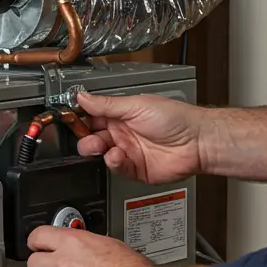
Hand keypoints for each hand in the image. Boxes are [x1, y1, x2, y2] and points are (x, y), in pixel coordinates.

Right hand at [75, 91, 205, 183]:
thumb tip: (82, 96)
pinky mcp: (135, 169)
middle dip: (86, 137)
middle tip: (88, 137)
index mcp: (121, 114)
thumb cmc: (175, 118)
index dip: (80, 118)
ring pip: (101, 154)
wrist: (197, 142)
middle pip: (92, 137)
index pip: (93, 115)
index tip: (70, 119)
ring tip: (104, 147)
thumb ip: (106, 104)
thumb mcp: (135, 105)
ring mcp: (129, 151)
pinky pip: (116, 168)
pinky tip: (118, 156)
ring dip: (98, 150)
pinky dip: (113, 163)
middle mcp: (123, 132)